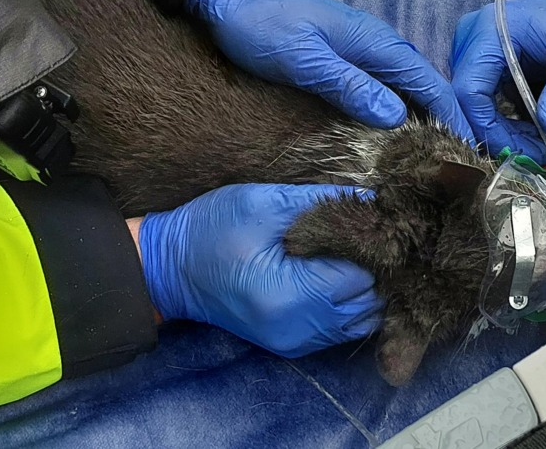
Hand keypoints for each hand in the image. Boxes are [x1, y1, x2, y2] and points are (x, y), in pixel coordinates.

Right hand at [138, 183, 382, 357]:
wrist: (168, 271)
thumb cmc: (210, 231)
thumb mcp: (262, 203)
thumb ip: (319, 202)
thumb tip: (370, 200)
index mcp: (290, 295)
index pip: (361, 276)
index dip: (374, 247)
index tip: (375, 221)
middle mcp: (298, 328)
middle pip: (368, 304)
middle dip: (377, 270)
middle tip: (374, 236)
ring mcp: (295, 342)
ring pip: (360, 321)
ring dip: (367, 290)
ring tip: (359, 254)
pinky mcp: (291, 343)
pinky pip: (340, 329)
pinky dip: (350, 304)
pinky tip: (343, 275)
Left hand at [187, 0, 471, 139]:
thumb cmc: (263, 25)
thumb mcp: (304, 58)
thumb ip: (349, 84)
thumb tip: (396, 116)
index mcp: (375, 42)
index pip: (427, 82)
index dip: (451, 114)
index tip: (467, 148)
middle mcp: (376, 44)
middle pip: (423, 84)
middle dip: (445, 118)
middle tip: (455, 161)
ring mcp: (362, 48)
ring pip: (405, 85)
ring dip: (424, 115)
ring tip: (434, 152)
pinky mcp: (346, 56)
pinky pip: (384, 84)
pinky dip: (399, 106)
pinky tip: (396, 129)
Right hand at [450, 0, 545, 160]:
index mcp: (490, 31)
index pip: (469, 89)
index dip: (487, 126)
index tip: (517, 150)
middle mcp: (472, 37)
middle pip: (464, 98)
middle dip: (492, 131)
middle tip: (527, 152)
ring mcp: (474, 48)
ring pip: (470, 101)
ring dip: (495, 128)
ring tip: (531, 142)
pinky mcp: (483, 60)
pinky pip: (480, 96)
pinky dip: (499, 118)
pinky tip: (525, 129)